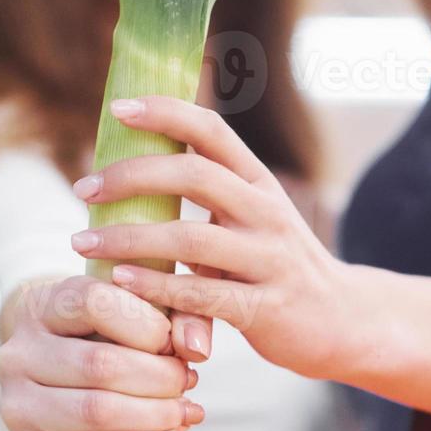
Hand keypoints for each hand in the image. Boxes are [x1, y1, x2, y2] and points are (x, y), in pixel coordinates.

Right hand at [0, 275, 205, 430]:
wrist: (55, 385)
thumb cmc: (100, 342)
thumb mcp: (126, 312)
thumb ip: (168, 315)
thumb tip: (193, 348)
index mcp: (40, 308)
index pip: (94, 303)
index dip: (147, 324)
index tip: (173, 341)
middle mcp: (19, 356)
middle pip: (101, 364)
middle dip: (160, 376)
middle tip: (188, 381)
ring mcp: (19, 407)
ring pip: (96, 412)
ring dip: (154, 415)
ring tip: (184, 412)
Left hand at [69, 96, 357, 379]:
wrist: (346, 321)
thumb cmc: (279, 270)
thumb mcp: (253, 222)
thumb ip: (209, 201)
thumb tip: (134, 172)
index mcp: (259, 183)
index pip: (211, 130)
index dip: (164, 112)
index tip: (117, 109)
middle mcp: (267, 213)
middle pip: (194, 175)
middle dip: (131, 177)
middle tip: (84, 189)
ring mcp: (269, 260)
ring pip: (191, 239)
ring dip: (129, 238)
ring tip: (84, 244)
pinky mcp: (266, 307)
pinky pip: (202, 294)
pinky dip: (157, 287)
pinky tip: (121, 283)